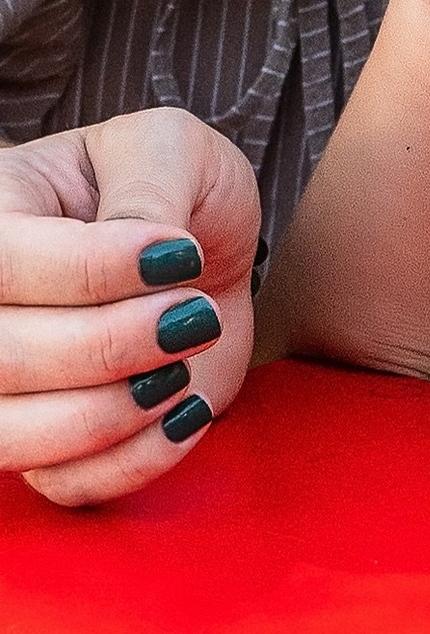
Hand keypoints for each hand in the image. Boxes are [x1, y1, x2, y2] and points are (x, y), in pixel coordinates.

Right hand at [0, 109, 258, 504]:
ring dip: (114, 410)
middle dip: (114, 343)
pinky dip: (136, 459)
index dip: (90, 270)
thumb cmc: (178, 193)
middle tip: (193, 313)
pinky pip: (66, 484)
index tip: (179, 253)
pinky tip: (187, 407)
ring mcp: (8, 384)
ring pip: (12, 434)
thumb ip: (148, 183)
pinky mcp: (56, 444)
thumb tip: (141, 248)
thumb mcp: (171, 149)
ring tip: (182, 365)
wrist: (205, 255)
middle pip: (0, 355)